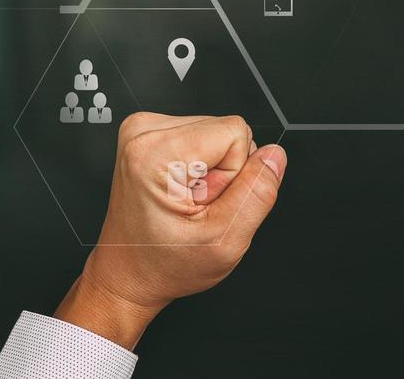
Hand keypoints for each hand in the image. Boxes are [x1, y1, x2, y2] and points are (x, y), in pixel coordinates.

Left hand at [55, 112, 286, 348]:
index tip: (207, 202)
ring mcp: (143, 131)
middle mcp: (144, 134)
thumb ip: (257, 193)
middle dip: (222, 172)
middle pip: (225, 129)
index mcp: (155, 153)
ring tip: (187, 202)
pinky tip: (180, 192)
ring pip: (216, 132)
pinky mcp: (148, 135)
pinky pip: (201, 136)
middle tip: (196, 206)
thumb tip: (275, 156)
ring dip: (211, 171)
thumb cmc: (163, 263)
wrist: (128, 274)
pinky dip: (198, 167)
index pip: (236, 132)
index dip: (234, 174)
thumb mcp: (224, 240)